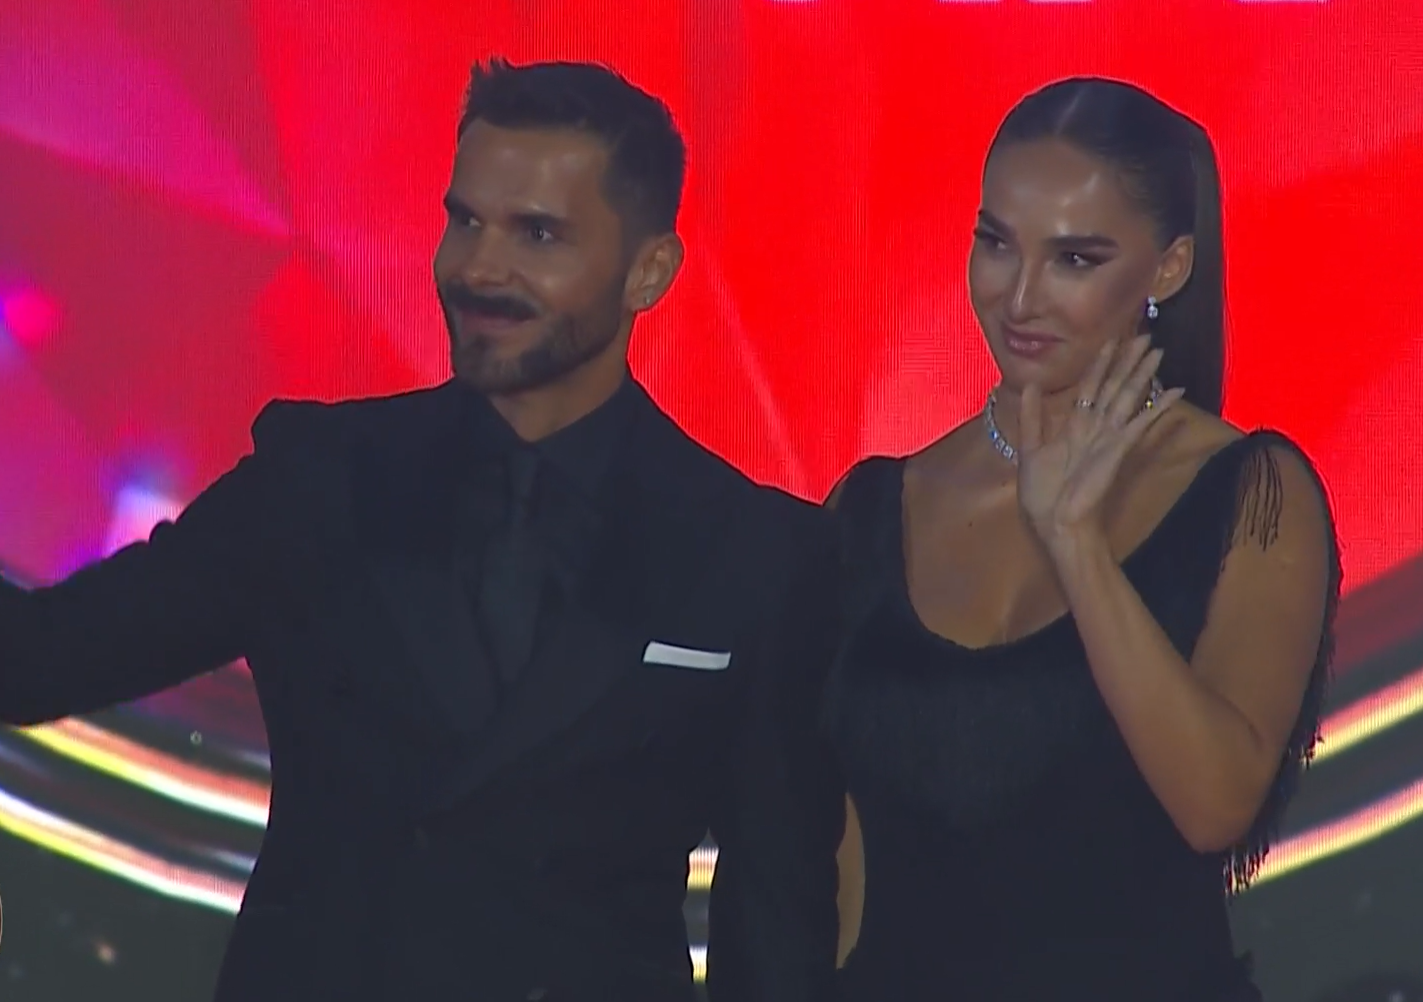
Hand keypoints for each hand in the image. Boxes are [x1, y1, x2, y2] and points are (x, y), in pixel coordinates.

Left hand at [1017, 335, 1185, 555]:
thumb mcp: (1030, 448)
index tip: (1111, 340)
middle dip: (1129, 362)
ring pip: (1128, 398)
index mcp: (1074, 427)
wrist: (1054, 523)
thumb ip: (1032, 417)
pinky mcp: (1118, 450)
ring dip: (1143, 375)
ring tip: (1159, 352)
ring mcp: (1109, 438)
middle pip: (1115, 387)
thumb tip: (1029, 384)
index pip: (1090, 387)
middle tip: (1147, 336)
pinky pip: (1140, 424)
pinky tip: (1175, 391)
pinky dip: (1158, 408)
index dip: (1100, 363)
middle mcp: (1096, 428)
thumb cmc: (1042, 493)